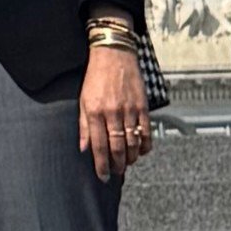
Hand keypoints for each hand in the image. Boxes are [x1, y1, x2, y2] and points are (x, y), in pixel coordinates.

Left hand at [79, 44, 152, 179]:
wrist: (114, 55)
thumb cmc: (95, 78)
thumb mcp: (83, 100)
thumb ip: (84, 125)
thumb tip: (83, 149)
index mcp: (95, 112)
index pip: (98, 145)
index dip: (101, 164)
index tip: (103, 176)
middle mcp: (113, 113)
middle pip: (118, 147)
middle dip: (117, 164)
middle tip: (116, 173)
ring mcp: (130, 110)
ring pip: (133, 143)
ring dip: (131, 158)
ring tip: (127, 164)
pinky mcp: (143, 106)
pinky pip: (147, 132)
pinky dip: (145, 145)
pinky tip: (141, 152)